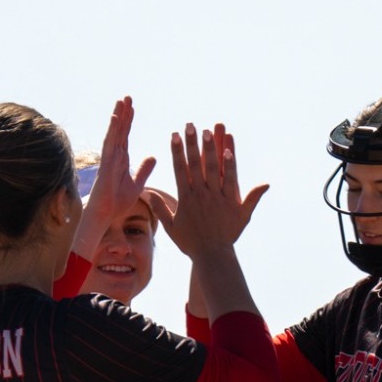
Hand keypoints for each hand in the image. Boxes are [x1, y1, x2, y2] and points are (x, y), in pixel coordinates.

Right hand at [80, 97, 156, 237]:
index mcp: (121, 159)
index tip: (132, 107)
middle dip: (123, 114)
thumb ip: (143, 169)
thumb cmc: (117, 202)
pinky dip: (112, 131)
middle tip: (127, 97)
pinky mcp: (106, 164)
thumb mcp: (136, 183)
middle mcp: (114, 155)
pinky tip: (115, 117)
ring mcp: (109, 158)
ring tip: (121, 101)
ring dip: (117, 117)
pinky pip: (109, 144)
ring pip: (114, 133)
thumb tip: (153, 156)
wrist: (105, 215)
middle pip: (119, 130)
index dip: (129, 121)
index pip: (125, 136)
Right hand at [148, 123, 269, 260]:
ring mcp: (217, 198)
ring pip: (214, 169)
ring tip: (210, 130)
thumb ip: (160, 208)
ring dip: (211, 149)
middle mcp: (201, 195)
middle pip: (196, 164)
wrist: (212, 256)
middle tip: (191, 125)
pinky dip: (231, 167)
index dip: (177, 151)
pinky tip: (230, 152)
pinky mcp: (232, 204)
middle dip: (193, 143)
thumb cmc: (190, 243)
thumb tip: (148, 193)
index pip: (180, 169)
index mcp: (186, 198)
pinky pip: (232, 183)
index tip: (174, 134)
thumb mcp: (171, 227)